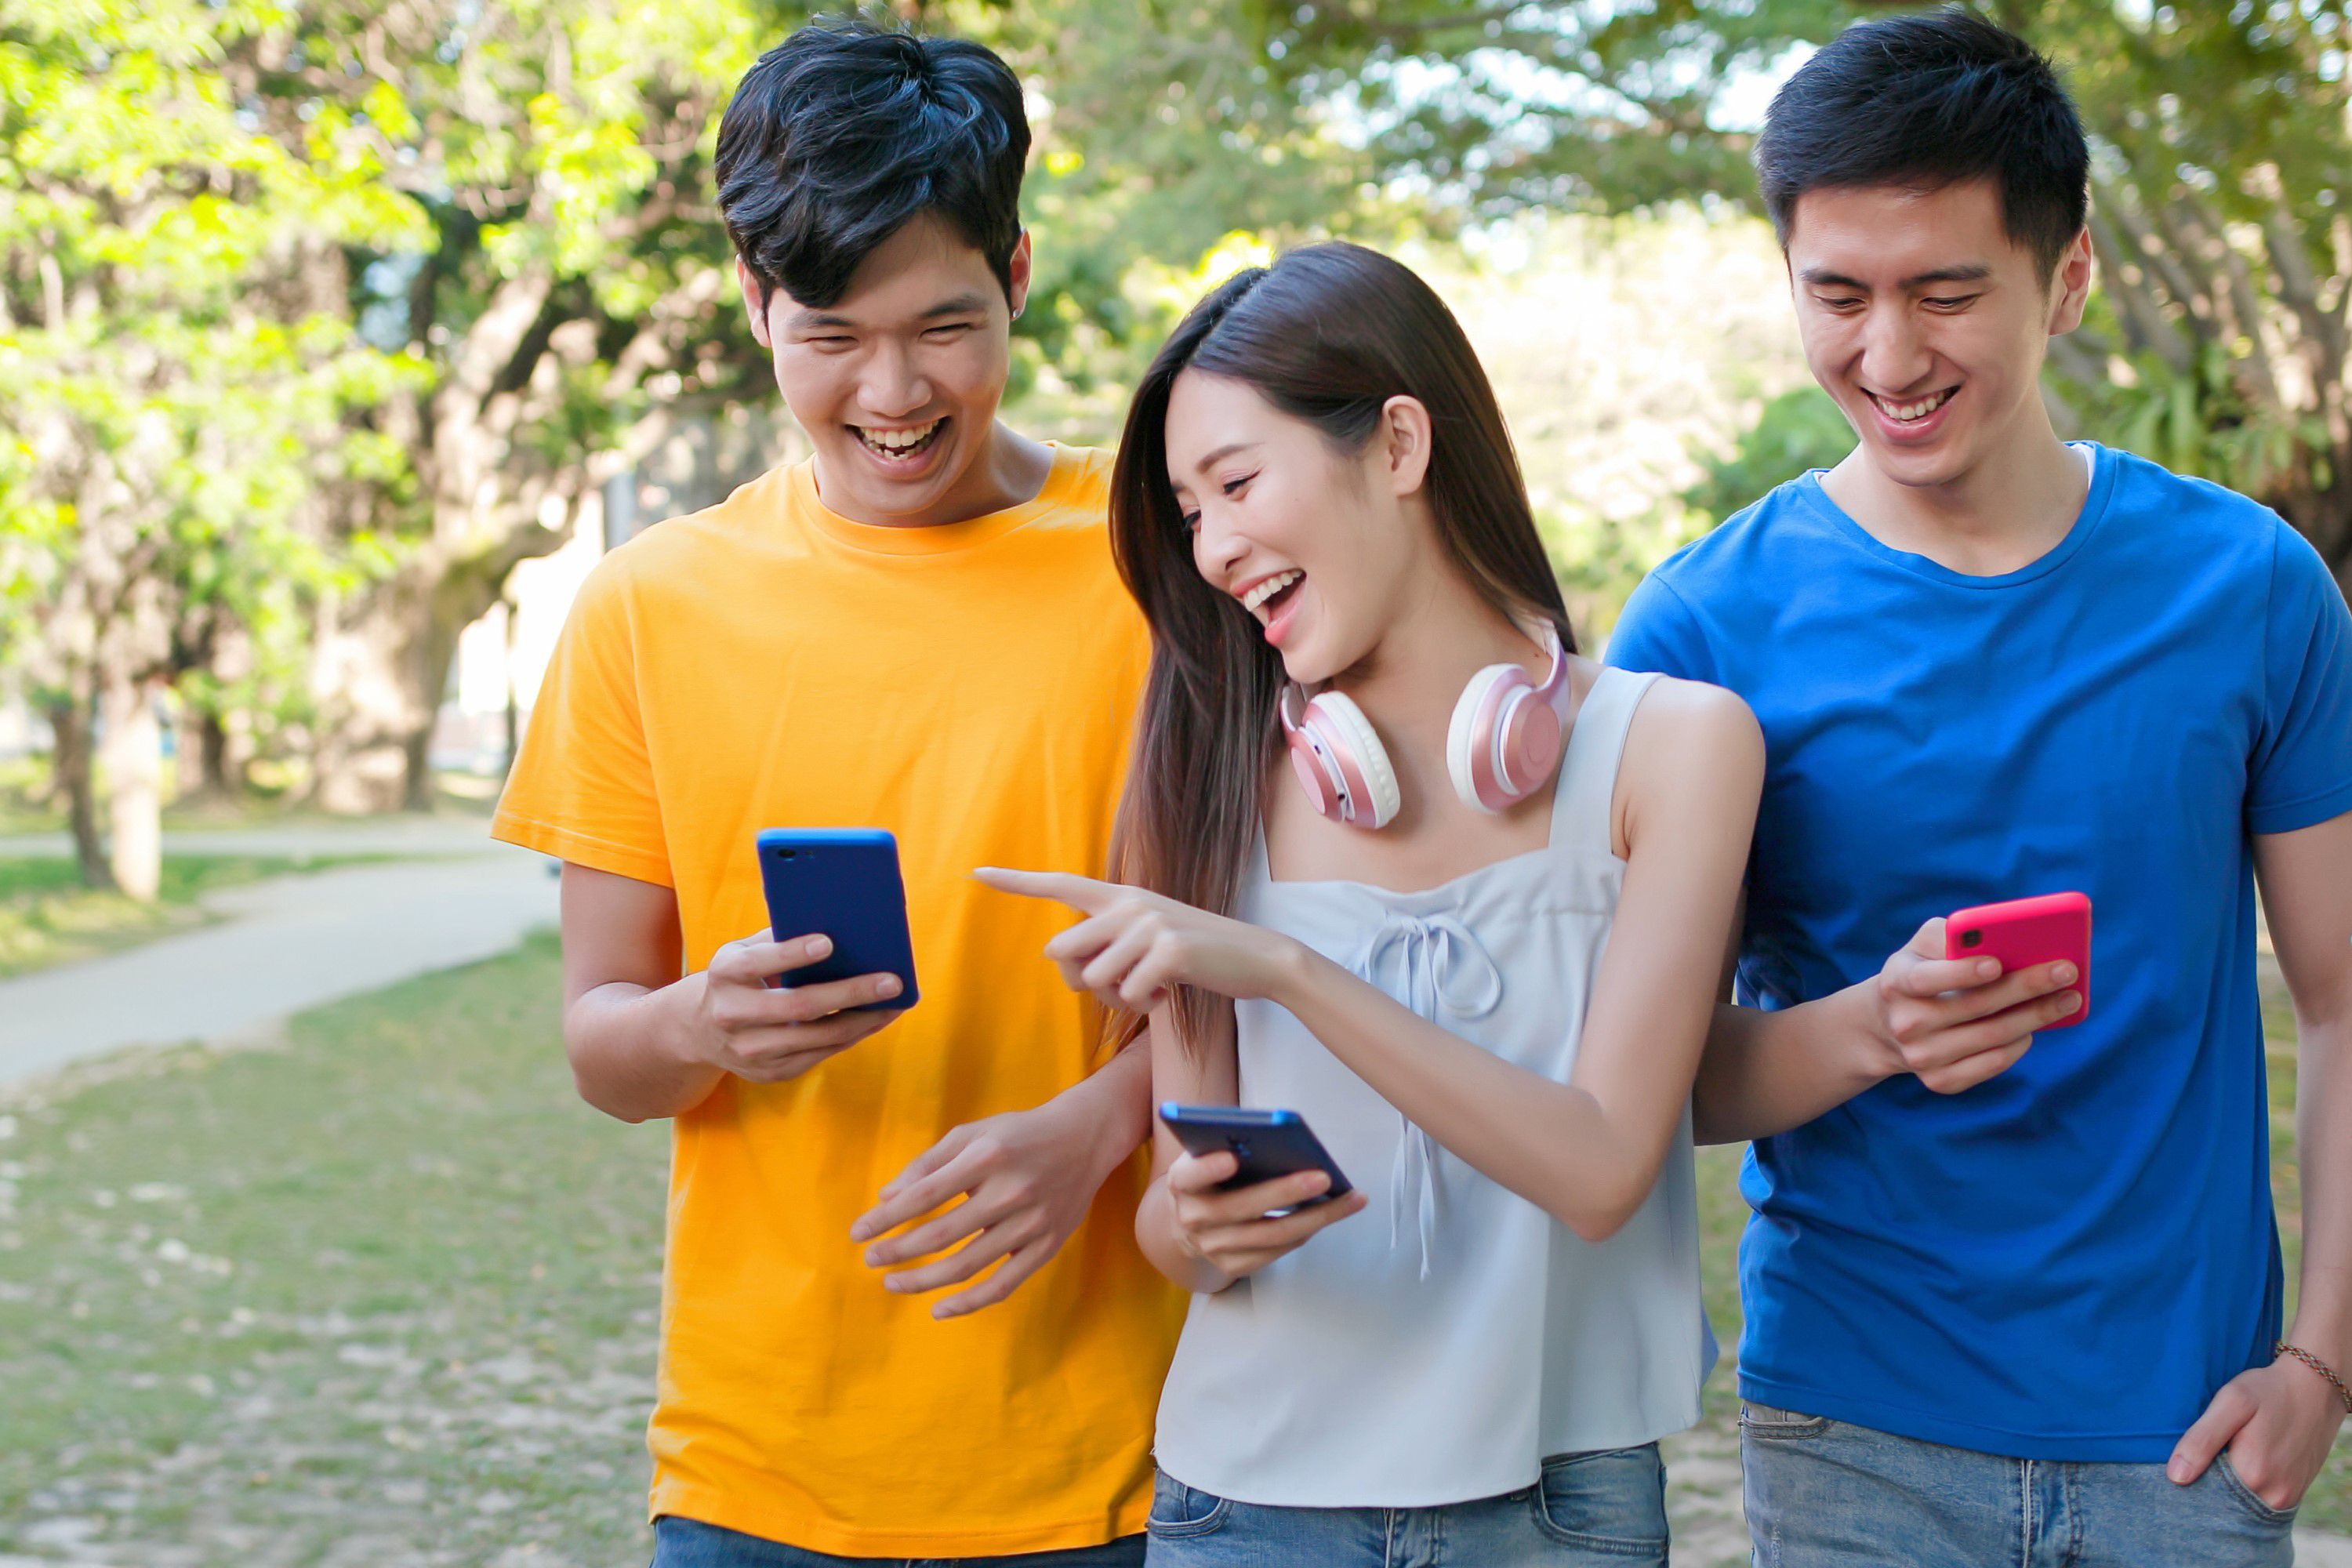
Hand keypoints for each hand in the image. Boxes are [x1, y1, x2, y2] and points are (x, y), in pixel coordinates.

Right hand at [684, 929, 904, 1083]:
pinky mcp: (769, 1072)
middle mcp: (732, 1015)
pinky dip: (852, 1037)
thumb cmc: (739, 978)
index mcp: (725, 974)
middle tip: (891, 981)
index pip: (758, 964)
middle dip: (850, 993)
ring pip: (817, 1038)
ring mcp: (750, 1050)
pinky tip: (874, 1020)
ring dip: (863, 1021)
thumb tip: (836, 923)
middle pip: (798, 1007)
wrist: (700, 1031)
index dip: (792, 954)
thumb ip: (777, 938)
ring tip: (894, 1003)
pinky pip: (820, 1055)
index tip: (829, 943)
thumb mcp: (743, 951)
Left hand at [851, 1101, 1117, 1318]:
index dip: (886, 1219)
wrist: (1085, 1138)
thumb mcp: (972, 1133)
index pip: (925, 1196)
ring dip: (922, 1280)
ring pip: (967, 1265)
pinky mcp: (1047, 1246)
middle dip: (898, 1251)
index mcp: (987, 1157)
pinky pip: (1004, 1285)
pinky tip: (939, 1309)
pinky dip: (970, 1303)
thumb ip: (928, 1163)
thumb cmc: (1018, 1134)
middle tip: (870, 1260)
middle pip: (941, 1234)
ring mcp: (1031, 1223)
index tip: (858, 1234)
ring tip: (892, 1282)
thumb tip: (886, 1197)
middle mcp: (1011, 1191)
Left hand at [973, 867, 1301, 1010]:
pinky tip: (1169, 995)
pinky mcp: (1169, 951)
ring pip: (1096, 980)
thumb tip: (1067, 966)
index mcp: (1121, 897)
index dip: (1016, 882)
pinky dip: (1145, 1007)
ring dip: (1119, 1000)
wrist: (1255, 958)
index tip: (976, 873)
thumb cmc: (1194, 956)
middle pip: (1063, 953)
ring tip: (1152, 990)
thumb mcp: (1147, 941)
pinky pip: (1129, 994)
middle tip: (1122, 988)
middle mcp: (1130, 904)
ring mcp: (1150, 925)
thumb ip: (1107, 945)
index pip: (1060, 885)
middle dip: (1082, 984)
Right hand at [1166, 1149, 1366, 1280]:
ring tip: (1349, 1198)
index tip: (1231, 1158)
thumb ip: (1229, 1144)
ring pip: (1270, 1235)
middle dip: (1285, 1192)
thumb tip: (1278, 1135)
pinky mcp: (1233, 1266)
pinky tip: (1331, 1214)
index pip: (1190, 1176)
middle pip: (1242, 1208)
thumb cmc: (1211, 1175)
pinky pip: (1277, 1251)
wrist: (1190, 1219)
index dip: (1208, 1168)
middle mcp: (1193, 1218)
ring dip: (1315, 1217)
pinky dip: (1307, 1231)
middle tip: (1322, 1176)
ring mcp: (1213, 1247)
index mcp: (1182, 1183)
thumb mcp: (1208, 1154)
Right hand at [1863, 918, 2080, 1093]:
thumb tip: (2004, 937)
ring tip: (2069, 999)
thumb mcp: (1922, 947)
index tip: (1998, 963)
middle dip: (2025, 987)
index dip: (1962, 972)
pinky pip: (1993, 1063)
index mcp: (1896, 983)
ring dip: (2036, 1017)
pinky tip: (2034, 1027)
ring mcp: (1921, 1057)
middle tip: (2066, 971)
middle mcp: (1905, 1024)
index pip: (1926, 979)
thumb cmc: (1922, 971)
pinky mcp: (1940, 1081)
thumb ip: (1952, 935)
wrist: (1889, 1025)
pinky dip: (2019, 1043)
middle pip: (1974, 1007)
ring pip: (1991, 1036)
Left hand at [2169, 1355, 2347, 1509]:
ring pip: (2240, 1502)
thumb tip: (2176, 1476)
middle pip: (2223, 1501)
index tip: (2181, 1457)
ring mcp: (2287, 1497)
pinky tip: (2238, 1460)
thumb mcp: (2231, 1402)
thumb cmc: (2268, 1390)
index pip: (2204, 1493)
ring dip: (2225, 1485)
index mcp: (2253, 1474)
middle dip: (2206, 1482)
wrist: (2314, 1388)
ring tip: (2222, 1452)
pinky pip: (2259, 1499)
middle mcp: (2273, 1494)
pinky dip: (2244, 1486)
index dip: (2188, 1477)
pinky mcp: (2294, 1493)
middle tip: (2201, 1450)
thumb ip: (2202, 1439)